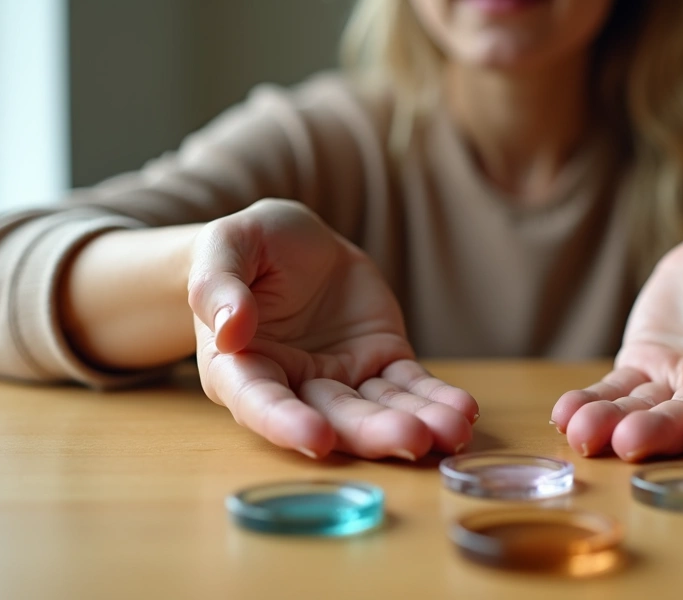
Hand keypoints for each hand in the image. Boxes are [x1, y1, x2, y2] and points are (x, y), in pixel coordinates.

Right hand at [188, 199, 476, 459]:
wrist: (293, 242)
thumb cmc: (248, 247)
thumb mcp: (225, 248)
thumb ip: (218, 286)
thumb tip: (231, 327)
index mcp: (239, 367)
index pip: (259, 402)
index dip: (286, 423)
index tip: (317, 439)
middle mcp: (293, 385)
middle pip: (333, 417)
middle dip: (373, 433)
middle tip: (411, 440)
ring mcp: (342, 378)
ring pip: (379, 409)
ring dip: (417, 424)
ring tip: (452, 431)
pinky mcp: (382, 361)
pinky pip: (411, 387)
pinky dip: (436, 400)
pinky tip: (463, 412)